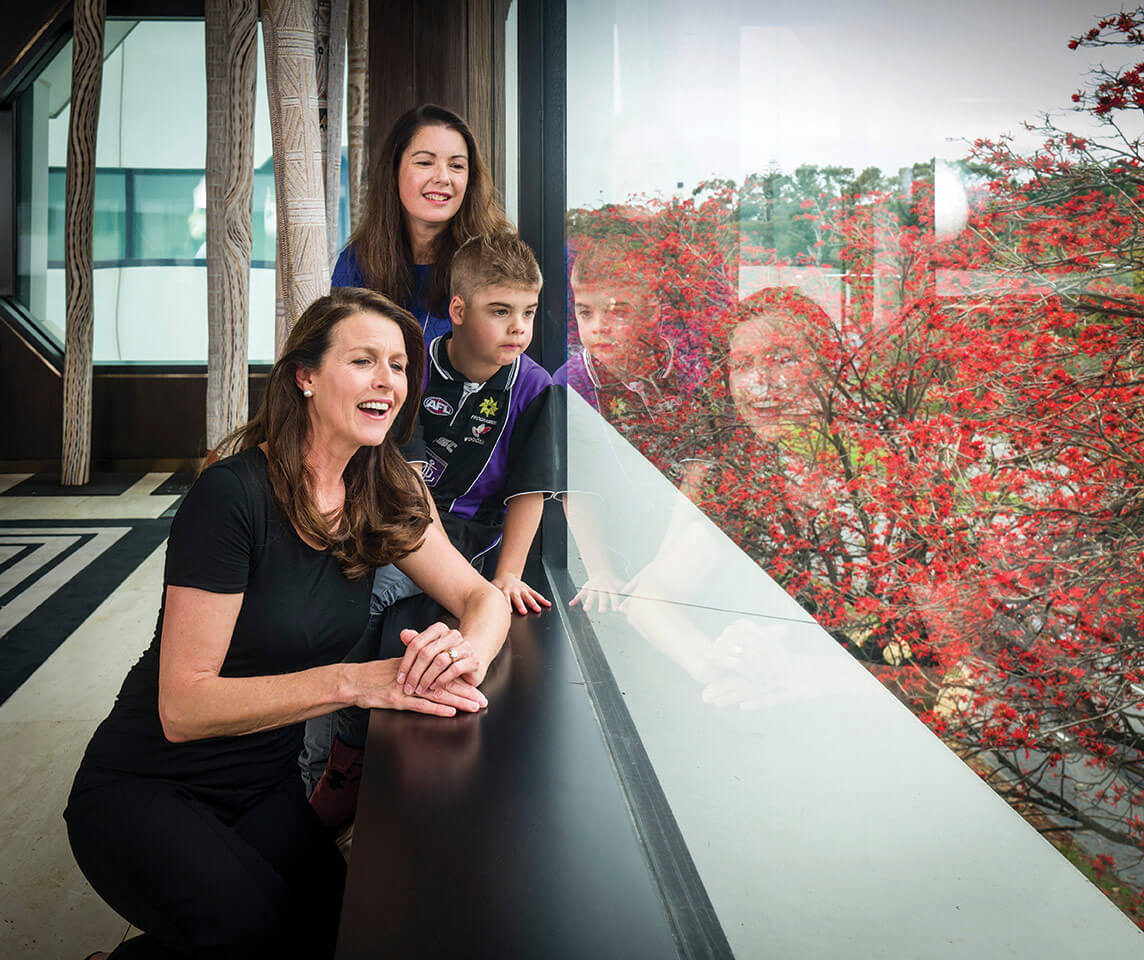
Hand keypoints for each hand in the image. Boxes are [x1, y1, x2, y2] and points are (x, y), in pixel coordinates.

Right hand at [354, 658, 484, 715]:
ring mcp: (406, 688)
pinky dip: (436, 708)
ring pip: (437, 694)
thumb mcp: (397, 667)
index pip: (444, 673)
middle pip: (445, 684)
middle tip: (483, 700)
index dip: (462, 681)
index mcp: (417, 667)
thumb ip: (416, 668)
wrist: (352, 681)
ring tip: (474, 706)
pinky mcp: (396, 700)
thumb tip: (432, 671)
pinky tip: (450, 711)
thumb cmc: (373, 675)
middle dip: (466, 692)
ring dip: (458, 701)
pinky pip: (419, 705)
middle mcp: (415, 676)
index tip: (477, 687)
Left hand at [397, 623, 485, 694]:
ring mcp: (465, 647)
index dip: (406, 662)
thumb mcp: (430, 651)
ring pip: (440, 661)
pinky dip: (442, 680)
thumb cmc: (446, 657)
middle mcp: (453, 635)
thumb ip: (416, 643)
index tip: (400, 679)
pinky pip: (455, 669)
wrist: (471, 662)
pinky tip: (435, 687)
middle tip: (408, 688)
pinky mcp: (473, 660)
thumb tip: (403, 634)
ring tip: (420, 689)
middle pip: (426, 653)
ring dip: (427, 678)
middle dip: (415, 673)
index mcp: (439, 629)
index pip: (416, 644)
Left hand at [491, 573, 551, 614]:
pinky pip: (536, 594)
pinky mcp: (528, 589)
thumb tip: (483, 606)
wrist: (506, 575)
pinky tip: (547, 604)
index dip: (506, 605)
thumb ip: (490, 596)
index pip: (505, 598)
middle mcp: (514, 591)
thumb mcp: (492, 588)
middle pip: (517, 598)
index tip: (508, 612)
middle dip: (520, 605)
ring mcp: (522, 590)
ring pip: (528, 597)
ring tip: (537, 609)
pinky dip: (542, 599)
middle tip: (523, 612)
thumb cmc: (498, 585)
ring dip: (533, 603)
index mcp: (504, 591)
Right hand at [570, 572, 624, 612]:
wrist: (601, 570)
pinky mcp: (587, 587)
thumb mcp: (619, 584)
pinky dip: (576, 599)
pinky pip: (580, 593)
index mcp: (610, 588)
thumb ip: (626, 592)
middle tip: (602, 611)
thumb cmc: (612, 580)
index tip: (617, 610)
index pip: (614, 596)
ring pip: (591, 595)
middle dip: (602, 603)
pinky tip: (571, 604)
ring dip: (589, 602)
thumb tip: (635, 600)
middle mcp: (602, 588)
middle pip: (602, 596)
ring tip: (586, 610)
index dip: (615, 602)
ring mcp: (593, 587)